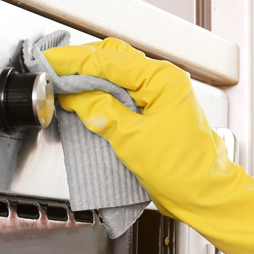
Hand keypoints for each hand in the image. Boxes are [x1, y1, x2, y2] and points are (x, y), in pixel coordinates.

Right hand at [43, 38, 253, 253]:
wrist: (203, 194)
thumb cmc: (184, 172)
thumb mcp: (133, 141)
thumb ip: (102, 113)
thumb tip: (76, 96)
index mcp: (162, 80)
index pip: (109, 61)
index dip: (74, 62)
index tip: (50, 63)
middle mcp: (162, 81)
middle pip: (112, 59)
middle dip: (79, 64)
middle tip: (50, 71)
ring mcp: (157, 95)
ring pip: (114, 74)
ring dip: (87, 78)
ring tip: (61, 85)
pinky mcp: (151, 110)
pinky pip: (120, 93)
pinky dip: (99, 94)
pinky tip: (82, 100)